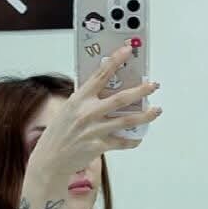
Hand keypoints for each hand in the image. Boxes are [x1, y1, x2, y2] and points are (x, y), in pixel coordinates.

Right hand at [27, 45, 162, 181]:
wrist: (50, 159)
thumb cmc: (59, 133)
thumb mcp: (69, 109)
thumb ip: (86, 100)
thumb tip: (107, 90)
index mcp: (79, 99)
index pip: (101, 74)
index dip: (116, 60)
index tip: (128, 50)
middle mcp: (88, 112)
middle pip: (121, 98)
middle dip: (141, 90)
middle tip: (153, 85)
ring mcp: (94, 129)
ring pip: (126, 120)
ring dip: (145, 115)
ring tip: (156, 110)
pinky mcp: (99, 146)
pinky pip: (121, 142)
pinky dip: (132, 140)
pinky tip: (139, 138)